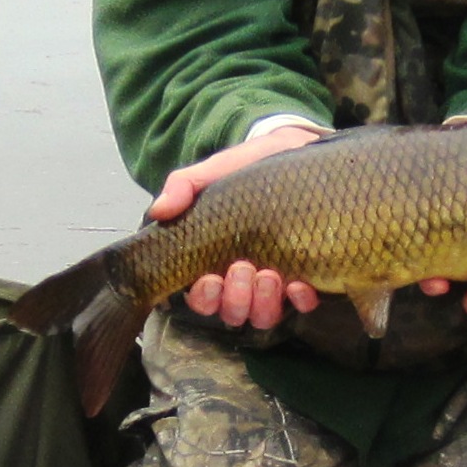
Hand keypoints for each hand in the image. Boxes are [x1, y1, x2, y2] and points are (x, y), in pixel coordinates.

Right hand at [158, 126, 326, 330]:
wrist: (293, 150)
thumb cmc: (248, 168)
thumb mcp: (213, 172)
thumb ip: (183, 187)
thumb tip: (159, 210)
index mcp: (214, 261)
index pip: (201, 298)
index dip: (204, 298)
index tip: (210, 278)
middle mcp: (243, 279)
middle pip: (232, 312)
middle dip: (235, 299)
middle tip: (242, 268)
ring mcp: (275, 282)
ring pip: (263, 316)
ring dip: (263, 303)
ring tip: (269, 275)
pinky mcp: (307, 276)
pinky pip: (303, 305)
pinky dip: (300, 300)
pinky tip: (299, 284)